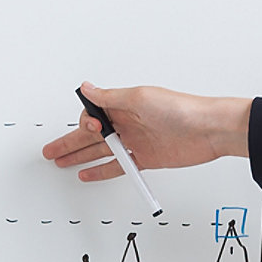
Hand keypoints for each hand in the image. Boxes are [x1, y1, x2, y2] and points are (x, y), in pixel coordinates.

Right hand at [44, 85, 249, 178]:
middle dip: (69, 143)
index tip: (90, 129)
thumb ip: (110, 97)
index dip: (85, 124)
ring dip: (81, 157)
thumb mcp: (140, 98)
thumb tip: (87, 87)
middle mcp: (128, 122)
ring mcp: (136, 141)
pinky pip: (119, 167)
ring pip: (101, 151)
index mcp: (124, 105)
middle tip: (51, 152)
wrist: (210, 130)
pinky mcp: (147, 159)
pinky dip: (102, 171)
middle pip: (91, 135)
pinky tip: (88, 174)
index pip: (93, 115)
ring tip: (62, 163)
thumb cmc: (181, 110)